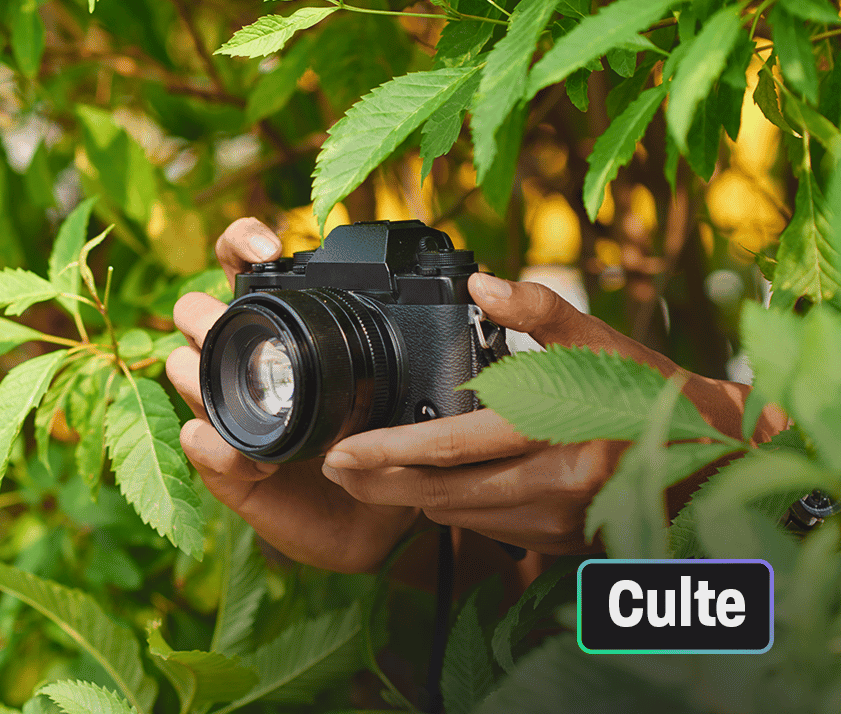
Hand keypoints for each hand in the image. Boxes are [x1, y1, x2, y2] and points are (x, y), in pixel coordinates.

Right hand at [167, 219, 420, 572]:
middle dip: (204, 313)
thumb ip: (424, 347)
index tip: (269, 249)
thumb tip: (473, 295)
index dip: (243, 241)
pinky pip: (196, 441)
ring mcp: (228, 409)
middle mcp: (246, 360)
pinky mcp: (225, 464)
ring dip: (206, 378)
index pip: (243, 262)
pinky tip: (255, 461)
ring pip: (181, 368)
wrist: (377, 523)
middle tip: (242, 330)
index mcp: (286, 327)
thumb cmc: (389, 441)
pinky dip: (217, 446)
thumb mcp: (412, 387)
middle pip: (192, 310)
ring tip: (261, 403)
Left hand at [320, 271, 782, 553]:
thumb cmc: (650, 392)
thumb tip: (481, 283)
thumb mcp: (601, 341)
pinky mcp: (557, 542)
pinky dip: (454, 507)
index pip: (447, 449)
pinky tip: (436, 485)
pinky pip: (485, 528)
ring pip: (455, 514)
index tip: (339, 452)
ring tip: (370, 473)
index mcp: (550, 432)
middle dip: (376, 485)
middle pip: (435, 494)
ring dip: (412, 496)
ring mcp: (551, 521)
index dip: (385, 453)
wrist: (713, 456)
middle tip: (333, 468)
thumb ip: (539, 311)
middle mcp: (546, 486)